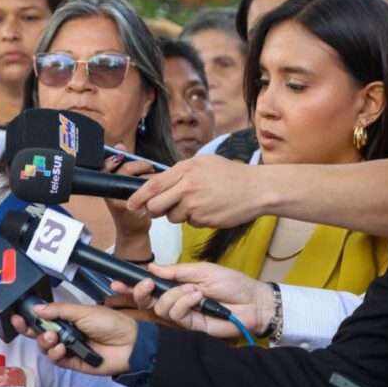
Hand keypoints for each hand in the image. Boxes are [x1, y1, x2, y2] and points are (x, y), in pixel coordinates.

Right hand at [10, 303, 136, 375]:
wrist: (130, 343)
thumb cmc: (111, 323)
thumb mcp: (83, 311)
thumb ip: (58, 311)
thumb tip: (36, 308)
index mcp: (67, 318)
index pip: (43, 318)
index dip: (29, 318)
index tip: (17, 315)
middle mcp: (66, 333)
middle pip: (39, 334)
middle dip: (29, 330)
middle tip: (25, 326)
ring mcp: (69, 348)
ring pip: (46, 348)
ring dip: (44, 342)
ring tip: (53, 338)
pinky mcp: (74, 363)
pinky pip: (57, 360)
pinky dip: (55, 354)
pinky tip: (61, 348)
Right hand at [103, 149, 156, 258]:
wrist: (133, 230)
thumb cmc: (130, 204)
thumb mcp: (122, 183)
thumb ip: (122, 165)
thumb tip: (120, 144)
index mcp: (104, 181)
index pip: (106, 163)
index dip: (116, 157)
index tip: (126, 157)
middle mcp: (107, 189)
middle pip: (125, 168)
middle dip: (141, 165)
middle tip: (150, 168)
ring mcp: (115, 198)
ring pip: (135, 178)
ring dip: (149, 175)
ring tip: (155, 178)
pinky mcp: (126, 206)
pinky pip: (142, 190)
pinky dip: (152, 187)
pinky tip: (157, 189)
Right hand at [114, 262, 271, 338]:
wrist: (253, 301)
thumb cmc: (231, 283)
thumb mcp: (201, 270)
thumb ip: (175, 271)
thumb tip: (152, 267)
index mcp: (176, 286)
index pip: (150, 287)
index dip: (132, 285)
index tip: (117, 281)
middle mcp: (176, 301)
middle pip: (146, 301)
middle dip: (140, 293)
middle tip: (144, 284)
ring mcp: (182, 315)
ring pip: (160, 308)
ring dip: (174, 295)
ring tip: (193, 289)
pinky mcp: (191, 326)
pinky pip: (176, 315)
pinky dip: (183, 302)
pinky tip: (197, 297)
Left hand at [126, 154, 267, 228]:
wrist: (257, 189)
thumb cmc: (231, 175)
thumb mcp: (203, 163)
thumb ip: (180, 172)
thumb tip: (157, 181)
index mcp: (185, 169)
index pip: (152, 185)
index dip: (137, 197)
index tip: (130, 204)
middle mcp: (187, 187)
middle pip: (155, 206)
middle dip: (153, 210)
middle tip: (158, 209)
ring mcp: (195, 205)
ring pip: (172, 217)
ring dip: (178, 215)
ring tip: (196, 204)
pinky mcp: (203, 219)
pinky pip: (190, 223)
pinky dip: (195, 219)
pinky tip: (209, 209)